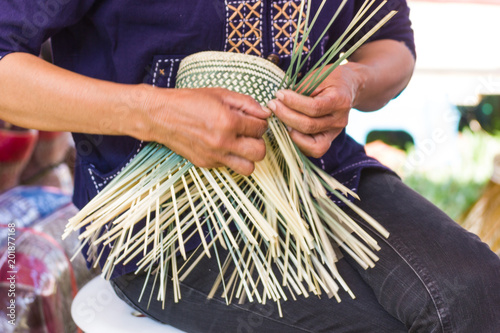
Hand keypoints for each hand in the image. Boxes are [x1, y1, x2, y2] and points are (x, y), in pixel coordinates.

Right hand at [142, 87, 269, 174]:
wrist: (161, 116)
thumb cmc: (189, 101)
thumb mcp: (220, 94)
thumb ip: (246, 103)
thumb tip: (265, 113)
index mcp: (228, 121)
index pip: (260, 128)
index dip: (261, 123)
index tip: (254, 120)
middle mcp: (223, 142)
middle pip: (259, 152)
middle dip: (259, 142)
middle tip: (250, 134)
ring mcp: (214, 156)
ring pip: (248, 168)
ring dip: (249, 156)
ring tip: (241, 145)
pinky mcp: (206, 164)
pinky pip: (229, 167)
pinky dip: (231, 158)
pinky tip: (224, 146)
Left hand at [267, 64, 362, 157]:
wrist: (349, 87)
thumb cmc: (330, 80)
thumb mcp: (317, 77)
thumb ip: (301, 90)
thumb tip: (279, 102)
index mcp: (340, 100)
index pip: (314, 107)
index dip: (293, 102)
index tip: (279, 94)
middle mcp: (340, 120)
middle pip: (309, 126)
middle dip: (286, 116)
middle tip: (272, 105)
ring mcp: (335, 133)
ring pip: (311, 143)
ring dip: (289, 132)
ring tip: (278, 119)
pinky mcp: (329, 140)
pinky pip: (312, 149)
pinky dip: (297, 142)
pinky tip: (287, 128)